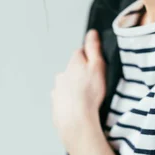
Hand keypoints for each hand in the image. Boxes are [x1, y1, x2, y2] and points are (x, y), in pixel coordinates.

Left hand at [50, 29, 106, 150]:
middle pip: (73, 70)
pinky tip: (81, 109)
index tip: (96, 67)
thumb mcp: (97, 66)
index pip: (80, 53)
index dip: (90, 59)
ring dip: (76, 90)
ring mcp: (57, 91)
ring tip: (88, 100)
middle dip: (82, 75)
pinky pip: (65, 101)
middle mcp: (62, 75)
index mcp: (72, 64)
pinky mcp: (56, 106)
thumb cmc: (89, 95)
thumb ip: (93, 49)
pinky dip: (71, 103)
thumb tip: (91, 33)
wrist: (76, 122)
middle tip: (95, 86)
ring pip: (68, 86)